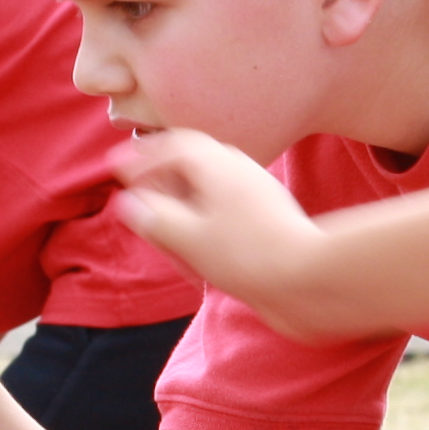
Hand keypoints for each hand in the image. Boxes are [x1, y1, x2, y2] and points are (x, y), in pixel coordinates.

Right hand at [112, 130, 344, 333]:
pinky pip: (227, 211)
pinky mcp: (269, 220)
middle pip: (191, 163)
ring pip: (210, 189)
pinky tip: (200, 253)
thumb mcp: (189, 238)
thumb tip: (130, 203)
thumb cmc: (248, 258)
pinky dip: (205, 223)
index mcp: (218, 165)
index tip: (117, 167)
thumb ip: (155, 217)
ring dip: (184, 205)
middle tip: (141, 198)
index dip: (141, 156)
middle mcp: (240, 171)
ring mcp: (257, 195)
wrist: (311, 283)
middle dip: (162, 181)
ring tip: (169, 234)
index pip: (172, 146)